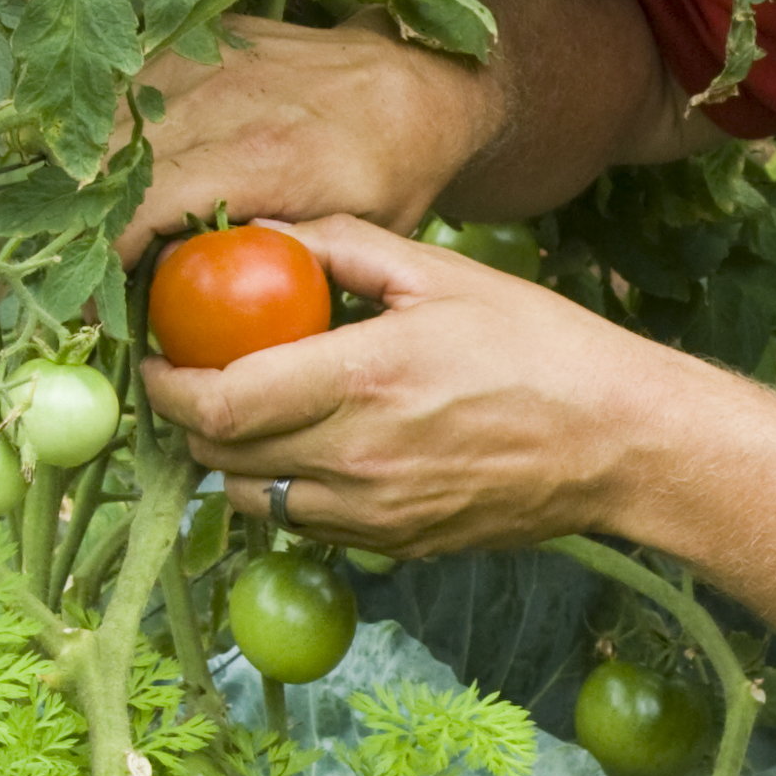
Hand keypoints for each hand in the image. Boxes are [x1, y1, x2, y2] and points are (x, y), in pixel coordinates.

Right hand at [109, 17, 501, 267]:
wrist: (415, 83)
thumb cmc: (390, 173)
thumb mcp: (348, 234)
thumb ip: (274, 263)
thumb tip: (193, 300)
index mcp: (265, 157)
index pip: (147, 202)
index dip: (106, 254)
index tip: (95, 300)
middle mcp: (226, 100)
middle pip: (113, 162)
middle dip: (85, 221)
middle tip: (82, 271)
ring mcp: (208, 61)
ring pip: (110, 122)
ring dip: (93, 176)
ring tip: (93, 227)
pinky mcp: (202, 41)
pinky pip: (130, 89)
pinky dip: (116, 132)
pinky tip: (121, 172)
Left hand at [136, 216, 710, 553]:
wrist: (618, 441)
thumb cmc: (539, 347)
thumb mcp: (442, 274)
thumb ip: (343, 248)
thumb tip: (266, 229)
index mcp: (363, 381)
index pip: (220, 403)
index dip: (168, 385)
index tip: (158, 359)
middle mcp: (358, 459)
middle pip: (221, 458)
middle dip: (190, 421)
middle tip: (193, 380)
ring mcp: (375, 514)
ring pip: (254, 501)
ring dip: (234, 462)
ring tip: (252, 416)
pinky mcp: (396, 546)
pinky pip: (307, 526)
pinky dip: (289, 491)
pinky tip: (314, 450)